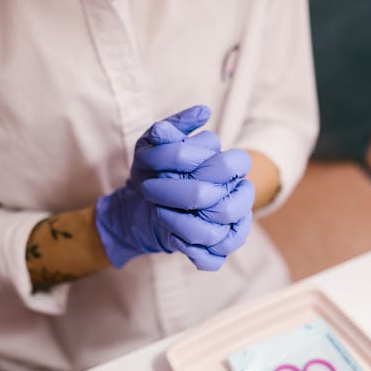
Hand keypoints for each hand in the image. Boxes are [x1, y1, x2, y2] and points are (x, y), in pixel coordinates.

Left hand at [96, 105, 254, 269]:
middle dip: (183, 197)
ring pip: (219, 235)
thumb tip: (203, 111)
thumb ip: (172, 129)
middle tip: (151, 190)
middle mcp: (234, 198)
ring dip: (182, 225)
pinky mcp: (213, 250)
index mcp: (227, 170)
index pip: (237, 164)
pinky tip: (174, 240)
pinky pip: (214, 259)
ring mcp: (227, 227)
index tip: (170, 166)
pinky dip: (193, 253)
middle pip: (225, 206)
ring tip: (160, 213)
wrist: (133, 206)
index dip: (205, 166)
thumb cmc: (150, 172)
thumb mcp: (151, 146)